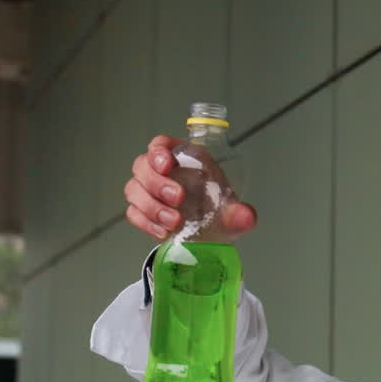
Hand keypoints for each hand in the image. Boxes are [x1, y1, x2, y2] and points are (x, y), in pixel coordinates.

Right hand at [123, 134, 257, 241]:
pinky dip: (146, 222)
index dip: (158, 151)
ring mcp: (148, 192)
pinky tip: (163, 231)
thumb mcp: (232, 212)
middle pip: (142, 166)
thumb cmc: (217, 213)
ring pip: (134, 189)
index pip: (160, 144)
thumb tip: (247, 216)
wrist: (210, 237)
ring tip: (174, 222)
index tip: (167, 164)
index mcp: (183, 159)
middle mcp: (162, 172)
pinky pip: (133, 213)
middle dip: (157, 182)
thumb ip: (239, 213)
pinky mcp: (142, 212)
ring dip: (151, 206)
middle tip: (178, 198)